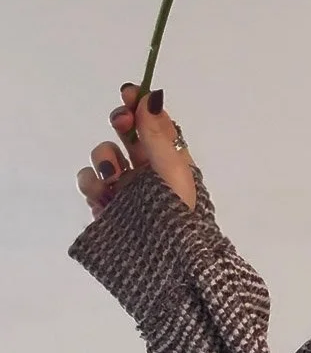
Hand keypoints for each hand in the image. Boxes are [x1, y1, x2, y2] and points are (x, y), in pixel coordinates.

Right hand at [76, 83, 196, 217]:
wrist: (166, 260)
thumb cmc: (179, 212)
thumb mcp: (174, 168)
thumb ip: (158, 132)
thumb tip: (150, 94)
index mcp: (168, 158)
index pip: (151, 121)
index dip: (138, 104)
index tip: (129, 92)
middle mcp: (145, 168)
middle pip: (123, 132)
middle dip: (119, 123)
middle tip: (121, 122)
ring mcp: (123, 187)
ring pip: (102, 155)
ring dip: (105, 159)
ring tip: (114, 178)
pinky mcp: (105, 205)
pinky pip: (89, 183)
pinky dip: (93, 185)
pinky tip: (103, 197)